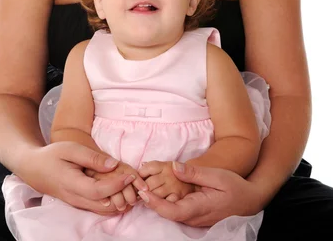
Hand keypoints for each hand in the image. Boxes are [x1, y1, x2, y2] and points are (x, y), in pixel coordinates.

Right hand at [18, 141, 136, 214]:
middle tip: (136, 183)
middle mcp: (76, 199)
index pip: (99, 191)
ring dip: (119, 201)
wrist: (34, 168)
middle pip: (105, 205)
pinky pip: (99, 208)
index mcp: (72, 184)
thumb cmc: (52, 155)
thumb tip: (114, 164)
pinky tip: (119, 188)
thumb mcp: (71, 149)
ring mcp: (77, 204)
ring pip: (103, 210)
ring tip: (130, 185)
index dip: (117, 185)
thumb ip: (92, 158)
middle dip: (123, 196)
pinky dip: (112, 201)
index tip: (131, 175)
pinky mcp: (80, 204)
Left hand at [138, 162, 263, 226]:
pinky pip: (176, 212)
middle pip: (166, 214)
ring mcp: (194, 219)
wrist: (249, 200)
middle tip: (135, 185)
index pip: (171, 211)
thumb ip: (195, 173)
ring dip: (155, 202)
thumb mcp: (216, 175)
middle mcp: (194, 217)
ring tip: (141, 186)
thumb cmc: (234, 187)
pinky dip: (163, 203)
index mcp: (198, 208)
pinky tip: (156, 191)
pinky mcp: (195, 216)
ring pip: (170, 214)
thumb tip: (174, 167)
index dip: (154, 203)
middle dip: (150, 201)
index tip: (142, 191)